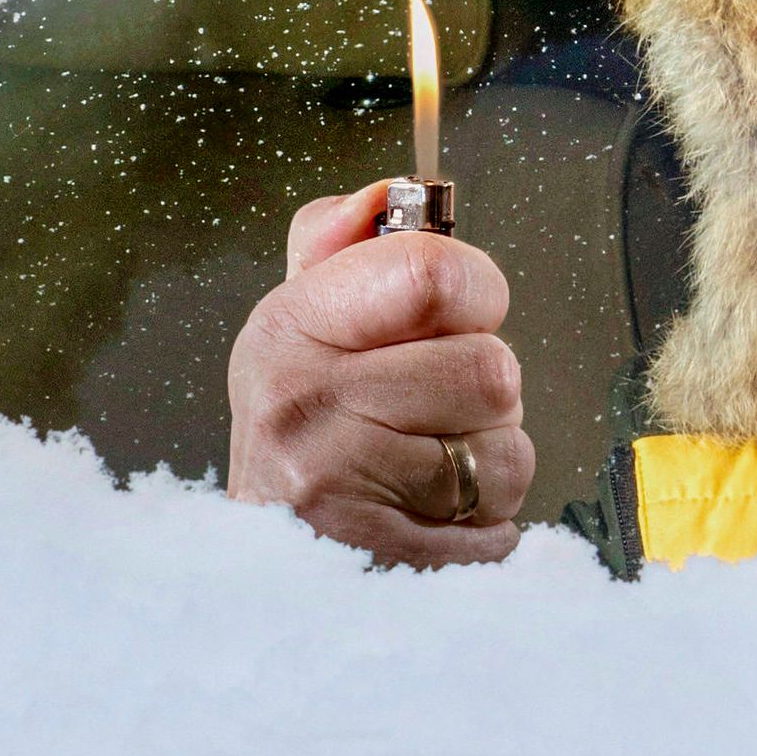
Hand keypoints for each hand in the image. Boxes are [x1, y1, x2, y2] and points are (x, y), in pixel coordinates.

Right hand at [226, 190, 535, 565]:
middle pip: (491, 369)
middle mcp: (304, 407)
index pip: (435, 275)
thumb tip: (386, 192)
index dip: (476, 290)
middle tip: (430, 404)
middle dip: (482, 388)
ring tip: (425, 464)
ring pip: (506, 453)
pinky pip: (501, 526)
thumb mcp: (297, 324)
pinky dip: (481, 524)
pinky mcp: (387, 563)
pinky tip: (425, 514)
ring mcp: (341, 492)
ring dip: (487, 460)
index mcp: (289, 328)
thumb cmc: (301, 426)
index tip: (457, 312)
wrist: (250, 560)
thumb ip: (341, 243)